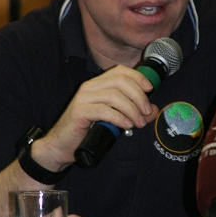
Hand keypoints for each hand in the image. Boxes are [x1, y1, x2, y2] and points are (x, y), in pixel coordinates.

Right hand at [32, 65, 158, 170]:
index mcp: (98, 84)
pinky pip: (103, 110)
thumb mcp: (114, 119)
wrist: (61, 145)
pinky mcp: (79, 111)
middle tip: (146, 112)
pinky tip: (126, 125)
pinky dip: (119, 117)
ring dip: (131, 109)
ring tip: (138, 122)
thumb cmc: (87, 131)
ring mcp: (83, 98)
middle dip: (138, 96)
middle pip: (121, 82)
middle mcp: (90, 87)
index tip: (150, 90)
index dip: (138, 78)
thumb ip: (133, 113)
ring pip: (114, 95)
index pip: (121, 71)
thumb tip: (153, 110)